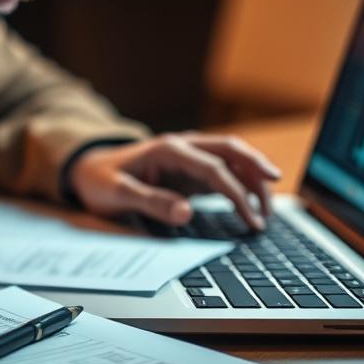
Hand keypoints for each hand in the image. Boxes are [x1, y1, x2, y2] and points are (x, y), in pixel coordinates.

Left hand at [66, 133, 280, 229]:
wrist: (88, 169)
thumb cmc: (100, 180)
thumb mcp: (117, 194)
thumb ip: (150, 202)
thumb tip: (185, 212)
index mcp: (167, 149)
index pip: (212, 167)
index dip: (235, 191)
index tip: (250, 216)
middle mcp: (183, 148)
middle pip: (230, 149)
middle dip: (256, 167)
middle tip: (276, 188)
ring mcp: (188, 157)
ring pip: (231, 158)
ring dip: (252, 177)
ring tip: (266, 209)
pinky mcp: (189, 170)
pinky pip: (223, 171)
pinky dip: (241, 183)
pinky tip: (252, 202)